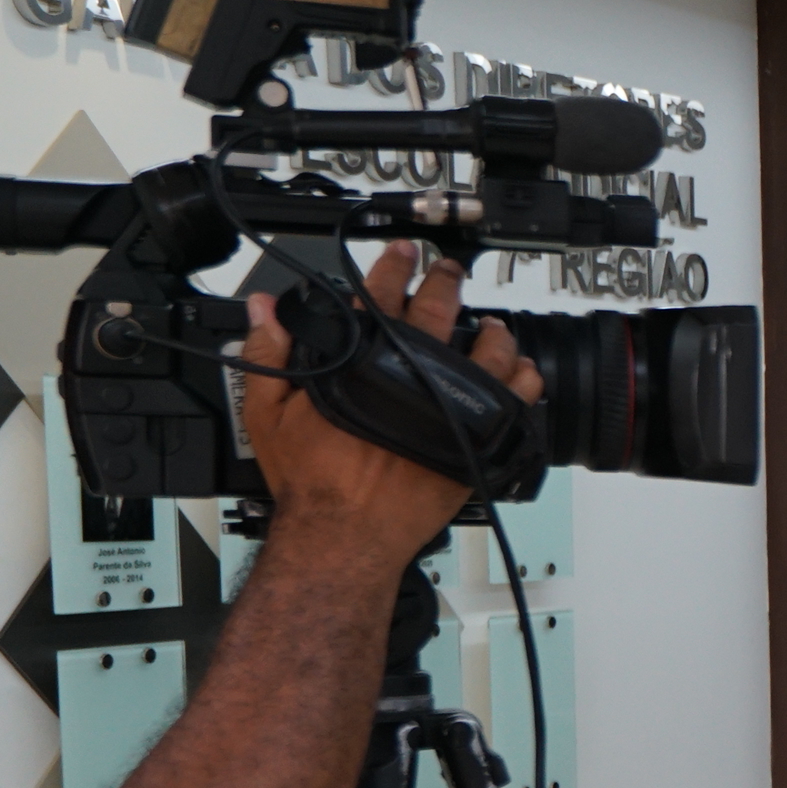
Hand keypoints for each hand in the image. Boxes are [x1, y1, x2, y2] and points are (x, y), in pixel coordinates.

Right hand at [244, 244, 540, 568]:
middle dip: (445, 283)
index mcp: (364, 363)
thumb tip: (264, 310)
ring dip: (491, 330)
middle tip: (450, 273)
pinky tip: (521, 371)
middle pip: (438, 311)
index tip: (404, 253)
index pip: (379, 296)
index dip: (392, 267)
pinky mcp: (474, 440)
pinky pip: (515, 401)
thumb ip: (270, 354)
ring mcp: (450, 407)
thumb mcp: (269, 414)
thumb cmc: (311, 482)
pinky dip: (522, 381)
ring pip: (486, 352)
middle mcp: (413, 378)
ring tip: (491, 323)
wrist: (345, 534)